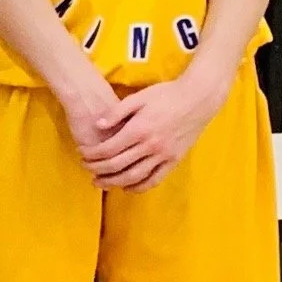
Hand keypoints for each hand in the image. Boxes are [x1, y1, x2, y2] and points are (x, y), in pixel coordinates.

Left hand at [80, 71, 221, 191]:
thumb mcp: (138, 97)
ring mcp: (164, 155)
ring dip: (114, 182)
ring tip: (99, 183)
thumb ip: (116, 112)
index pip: (108, 149)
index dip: (92, 154)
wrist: (199, 98)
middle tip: (85, 168)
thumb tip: (97, 125)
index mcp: (139, 129)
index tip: (82, 154)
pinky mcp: (175, 160)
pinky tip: (126, 187)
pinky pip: (155, 179)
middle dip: (97, 169)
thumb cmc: (167, 94)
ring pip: (134, 176)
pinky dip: (139, 187)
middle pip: (117, 165)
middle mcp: (151, 145)